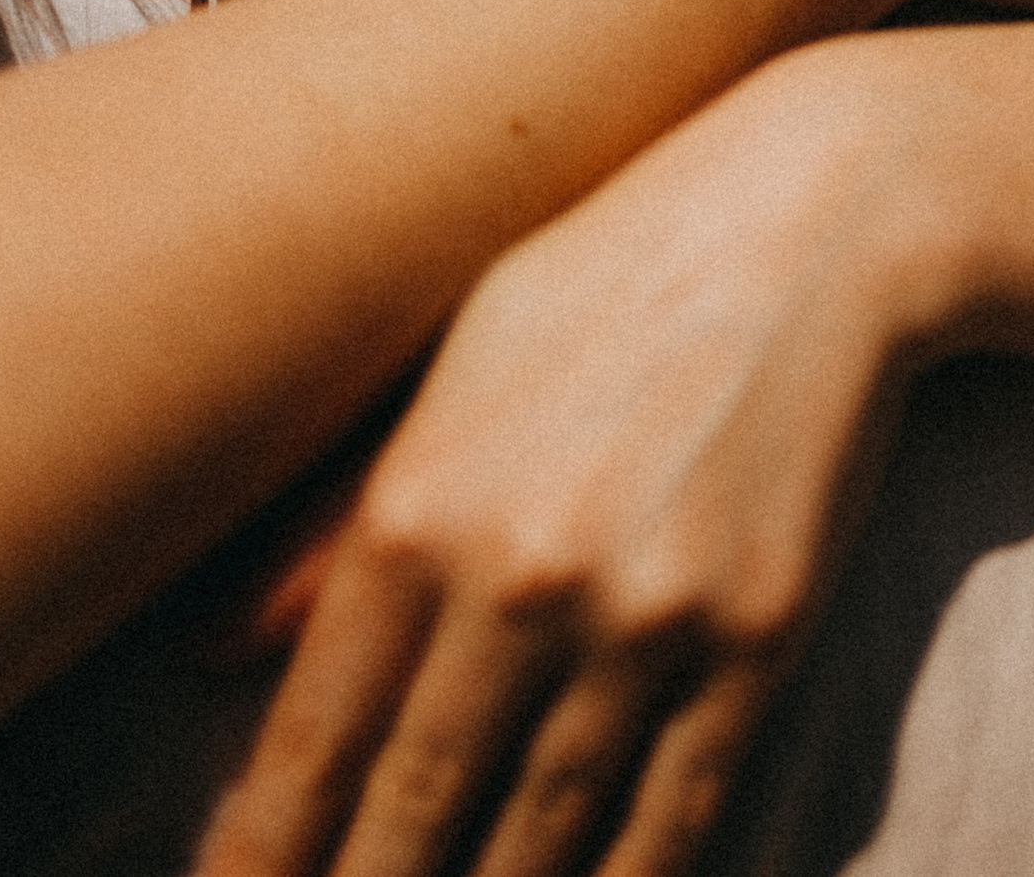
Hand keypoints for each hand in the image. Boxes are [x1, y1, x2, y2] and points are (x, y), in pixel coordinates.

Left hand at [194, 44, 931, 876]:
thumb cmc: (610, 273)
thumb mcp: (454, 359)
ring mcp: (646, 620)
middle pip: (415, 810)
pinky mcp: (756, 643)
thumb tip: (212, 649)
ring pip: (540, 837)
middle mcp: (519, 577)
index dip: (264, 849)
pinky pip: (672, 821)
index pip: (315, 737)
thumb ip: (335, 517)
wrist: (821, 219)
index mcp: (421, 501)